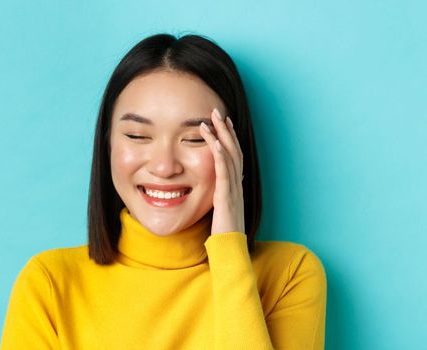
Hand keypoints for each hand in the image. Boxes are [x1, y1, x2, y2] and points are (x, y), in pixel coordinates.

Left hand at [199, 107, 245, 234]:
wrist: (230, 250)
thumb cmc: (223, 233)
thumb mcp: (218, 209)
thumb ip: (217, 195)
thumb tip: (211, 186)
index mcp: (234, 186)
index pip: (233, 156)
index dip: (229, 137)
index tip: (222, 122)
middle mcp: (236, 184)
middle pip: (233, 150)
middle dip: (225, 130)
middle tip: (217, 111)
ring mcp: (233, 190)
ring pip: (229, 157)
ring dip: (221, 136)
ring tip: (212, 119)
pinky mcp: (226, 197)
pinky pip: (223, 172)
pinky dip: (219, 155)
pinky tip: (213, 142)